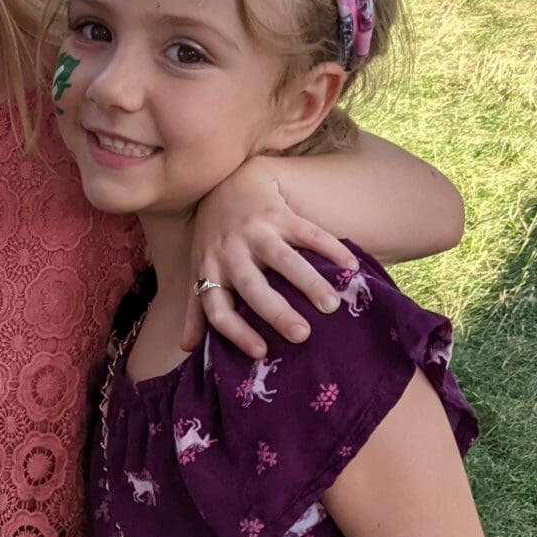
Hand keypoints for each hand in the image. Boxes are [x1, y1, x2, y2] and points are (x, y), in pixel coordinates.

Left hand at [184, 163, 356, 355]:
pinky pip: (308, 231)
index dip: (236, 332)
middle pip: (253, 286)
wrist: (227, 184)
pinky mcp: (279, 213)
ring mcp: (256, 231)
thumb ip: (196, 308)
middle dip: (276, 312)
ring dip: (308, 282)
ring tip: (332, 305)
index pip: (218, 309)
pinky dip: (330, 247)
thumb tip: (187, 348)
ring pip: (283, 259)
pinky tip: (350, 266)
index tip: (261, 352)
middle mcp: (231, 252)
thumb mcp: (199, 269)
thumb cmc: (215, 238)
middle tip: (302, 335)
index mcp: (211, 271)